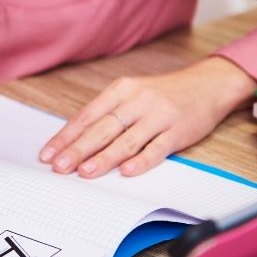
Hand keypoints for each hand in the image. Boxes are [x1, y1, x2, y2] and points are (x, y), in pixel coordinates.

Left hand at [38, 57, 256, 177]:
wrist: (207, 84)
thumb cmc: (163, 93)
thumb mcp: (132, 93)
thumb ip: (108, 113)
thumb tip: (75, 139)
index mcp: (121, 89)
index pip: (87, 115)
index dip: (66, 136)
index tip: (49, 153)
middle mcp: (138, 100)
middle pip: (102, 128)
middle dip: (77, 149)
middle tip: (59, 166)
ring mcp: (159, 116)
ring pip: (126, 140)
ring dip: (104, 158)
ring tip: (84, 172)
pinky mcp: (179, 131)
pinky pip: (157, 148)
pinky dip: (141, 161)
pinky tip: (127, 172)